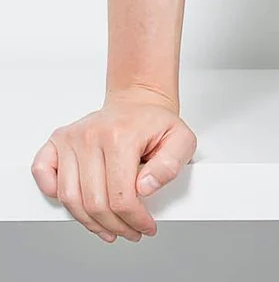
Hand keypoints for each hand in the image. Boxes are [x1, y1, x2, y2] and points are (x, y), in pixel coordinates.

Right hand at [30, 85, 196, 243]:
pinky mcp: (58, 140)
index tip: (145, 227)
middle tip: (130, 231)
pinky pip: (43, 171)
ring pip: (70, 198)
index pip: (121, 196)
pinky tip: (74, 202)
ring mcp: (72, 137)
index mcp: (121, 135)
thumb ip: (170, 165)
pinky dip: (51, 191)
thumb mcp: (181, 140)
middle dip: (115, 226)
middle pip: (94, 203)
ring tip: (109, 227)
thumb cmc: (155, 124)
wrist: (139, 102)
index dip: (134, 220)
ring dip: (89, 221)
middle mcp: (92, 135)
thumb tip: (146, 187)